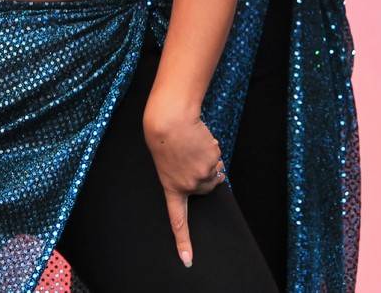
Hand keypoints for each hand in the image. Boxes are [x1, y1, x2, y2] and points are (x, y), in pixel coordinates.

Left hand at [142, 100, 223, 268]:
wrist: (170, 120)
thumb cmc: (163, 138)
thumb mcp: (167, 163)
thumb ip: (184, 177)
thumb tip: (215, 177)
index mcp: (172, 188)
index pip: (178, 221)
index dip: (183, 242)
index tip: (187, 260)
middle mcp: (189, 186)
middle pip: (207, 186)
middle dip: (204, 173)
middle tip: (191, 156)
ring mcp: (202, 175)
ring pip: (215, 172)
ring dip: (209, 160)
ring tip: (194, 147)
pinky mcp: (212, 161)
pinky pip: (217, 157)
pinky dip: (211, 149)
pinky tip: (200, 140)